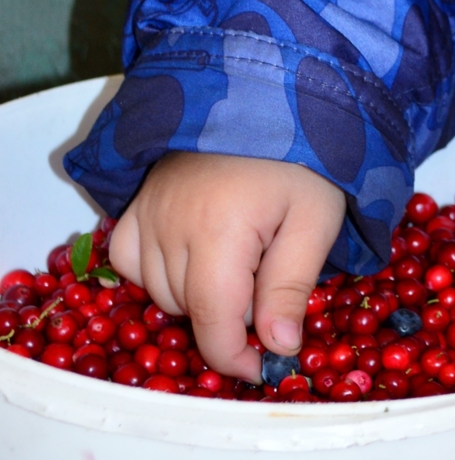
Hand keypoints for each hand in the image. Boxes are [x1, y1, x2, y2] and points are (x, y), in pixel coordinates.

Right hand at [109, 152, 345, 383]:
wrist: (267, 92)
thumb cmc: (302, 157)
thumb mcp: (317, 219)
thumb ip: (292, 285)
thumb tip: (279, 349)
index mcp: (219, 232)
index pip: (213, 322)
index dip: (237, 358)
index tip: (266, 367)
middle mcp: (170, 226)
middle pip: (190, 310)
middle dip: (230, 318)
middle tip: (271, 291)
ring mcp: (146, 213)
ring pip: (160, 292)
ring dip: (198, 298)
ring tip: (242, 264)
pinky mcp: (136, 203)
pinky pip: (131, 263)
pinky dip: (158, 274)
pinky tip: (194, 260)